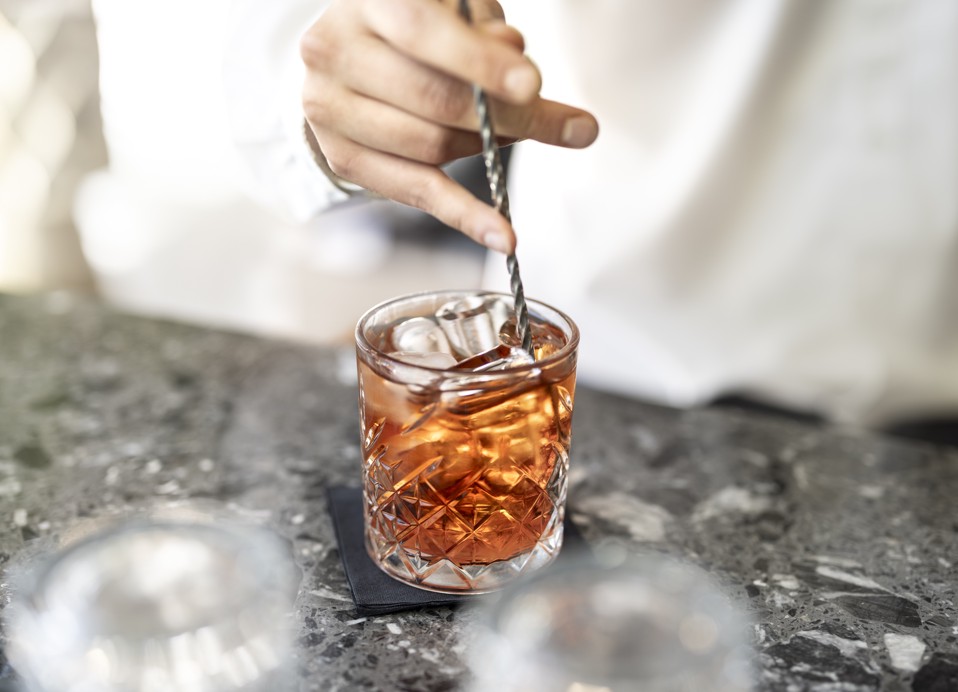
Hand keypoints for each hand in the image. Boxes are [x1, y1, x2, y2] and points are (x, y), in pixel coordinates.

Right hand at [301, 0, 597, 253]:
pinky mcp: (344, 158)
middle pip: (431, 98)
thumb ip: (484, 32)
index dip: (478, 61)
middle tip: (566, 127)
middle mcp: (333, 51)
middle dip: (505, 115)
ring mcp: (328, 109)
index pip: (422, 31)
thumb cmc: (414, 28)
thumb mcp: (454, 11)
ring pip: (429, 145)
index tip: (532, 86)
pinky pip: (417, 192)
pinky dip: (465, 215)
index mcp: (366, 0)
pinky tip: (502, 235)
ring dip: (489, 149)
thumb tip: (517, 66)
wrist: (350, 56)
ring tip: (522, 136)